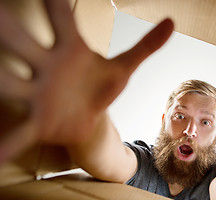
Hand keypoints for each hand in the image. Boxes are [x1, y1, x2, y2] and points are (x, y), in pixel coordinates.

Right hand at [0, 0, 173, 162]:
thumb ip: (146, 46)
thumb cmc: (101, 88)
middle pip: (25, 45)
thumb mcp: (124, 68)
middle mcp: (47, 67)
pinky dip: (4, 145)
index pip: (62, 20)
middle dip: (8, 30)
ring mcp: (38, 95)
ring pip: (12, 85)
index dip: (54, 3)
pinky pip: (17, 135)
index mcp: (69, 50)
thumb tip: (173, 22)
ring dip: (0, 80)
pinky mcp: (38, 123)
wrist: (90, 119)